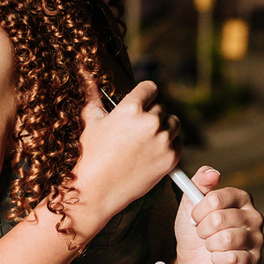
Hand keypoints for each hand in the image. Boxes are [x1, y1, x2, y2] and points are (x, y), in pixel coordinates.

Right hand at [68, 79, 180, 235]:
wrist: (95, 191)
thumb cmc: (88, 156)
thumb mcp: (90, 121)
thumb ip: (92, 95)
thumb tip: (85, 72)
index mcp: (131, 108)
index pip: (150, 88)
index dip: (144, 96)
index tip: (141, 103)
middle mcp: (150, 122)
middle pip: (161, 107)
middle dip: (150, 115)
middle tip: (135, 131)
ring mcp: (163, 141)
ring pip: (173, 124)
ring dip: (163, 128)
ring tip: (145, 141)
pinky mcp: (171, 159)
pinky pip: (178, 143)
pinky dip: (169, 146)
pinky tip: (151, 153)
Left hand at [172, 167, 263, 263]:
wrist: (193, 259)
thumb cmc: (195, 229)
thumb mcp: (191, 202)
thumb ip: (199, 182)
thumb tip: (211, 172)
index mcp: (241, 198)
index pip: (216, 199)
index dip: (198, 211)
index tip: (194, 218)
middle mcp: (254, 216)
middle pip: (218, 219)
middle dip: (202, 230)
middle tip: (202, 234)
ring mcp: (257, 239)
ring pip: (226, 239)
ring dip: (210, 245)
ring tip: (211, 245)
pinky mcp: (255, 261)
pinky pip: (232, 259)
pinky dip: (217, 260)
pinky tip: (218, 258)